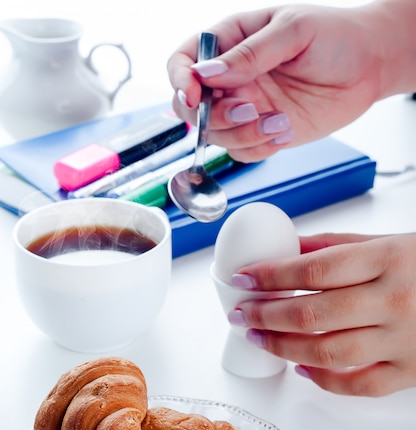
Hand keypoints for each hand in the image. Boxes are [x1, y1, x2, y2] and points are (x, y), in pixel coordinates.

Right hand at [167, 3, 396, 162]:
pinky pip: (243, 152)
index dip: (181, 81)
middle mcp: (232, 78)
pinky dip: (260, 148)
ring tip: (279, 119)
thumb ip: (250, 53)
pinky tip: (285, 130)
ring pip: (217, 136)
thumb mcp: (293, 31)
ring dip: (242, 134)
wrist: (370, 66)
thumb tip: (209, 72)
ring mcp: (246, 107)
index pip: (184, 61)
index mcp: (231, 41)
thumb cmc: (335, 36)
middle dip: (215, 116)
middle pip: (193, 108)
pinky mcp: (262, 132)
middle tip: (249, 108)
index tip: (196, 97)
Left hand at [228, 233, 415, 395]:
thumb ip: (338, 245)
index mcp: (388, 259)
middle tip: (241, 314)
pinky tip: (301, 368)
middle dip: (265, 315)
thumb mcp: (392, 242)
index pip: (312, 270)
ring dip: (283, 348)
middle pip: (311, 313)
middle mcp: (394, 300)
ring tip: (258, 339)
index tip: (242, 280)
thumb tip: (288, 249)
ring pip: (327, 353)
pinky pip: (357, 385)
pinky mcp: (411, 374)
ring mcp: (404, 342)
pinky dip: (323, 380)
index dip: (269, 276)